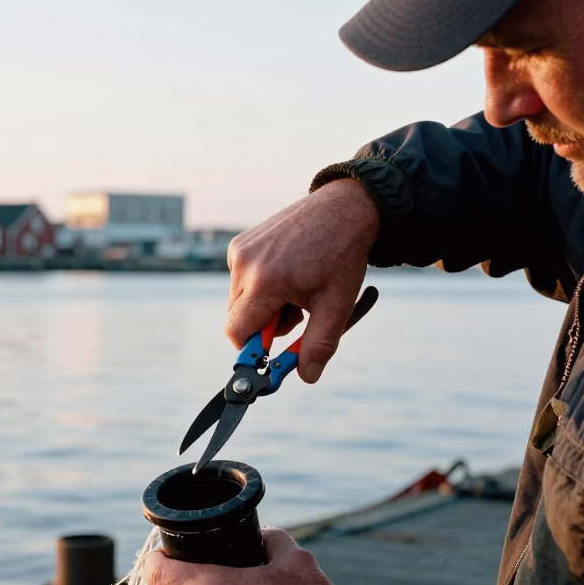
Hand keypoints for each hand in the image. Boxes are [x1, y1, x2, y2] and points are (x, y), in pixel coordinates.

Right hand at [226, 179, 379, 383]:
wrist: (345, 208)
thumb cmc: (343, 254)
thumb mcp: (337, 305)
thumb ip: (319, 345)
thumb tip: (307, 376)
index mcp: (265, 281)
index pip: (238, 332)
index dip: (253, 350)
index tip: (271, 355)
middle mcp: (245, 264)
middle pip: (238, 318)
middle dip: (266, 326)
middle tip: (297, 316)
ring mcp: (240, 250)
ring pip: (240, 300)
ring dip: (265, 307)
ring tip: (297, 291)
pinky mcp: (241, 242)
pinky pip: (242, 279)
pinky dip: (262, 287)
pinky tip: (288, 273)